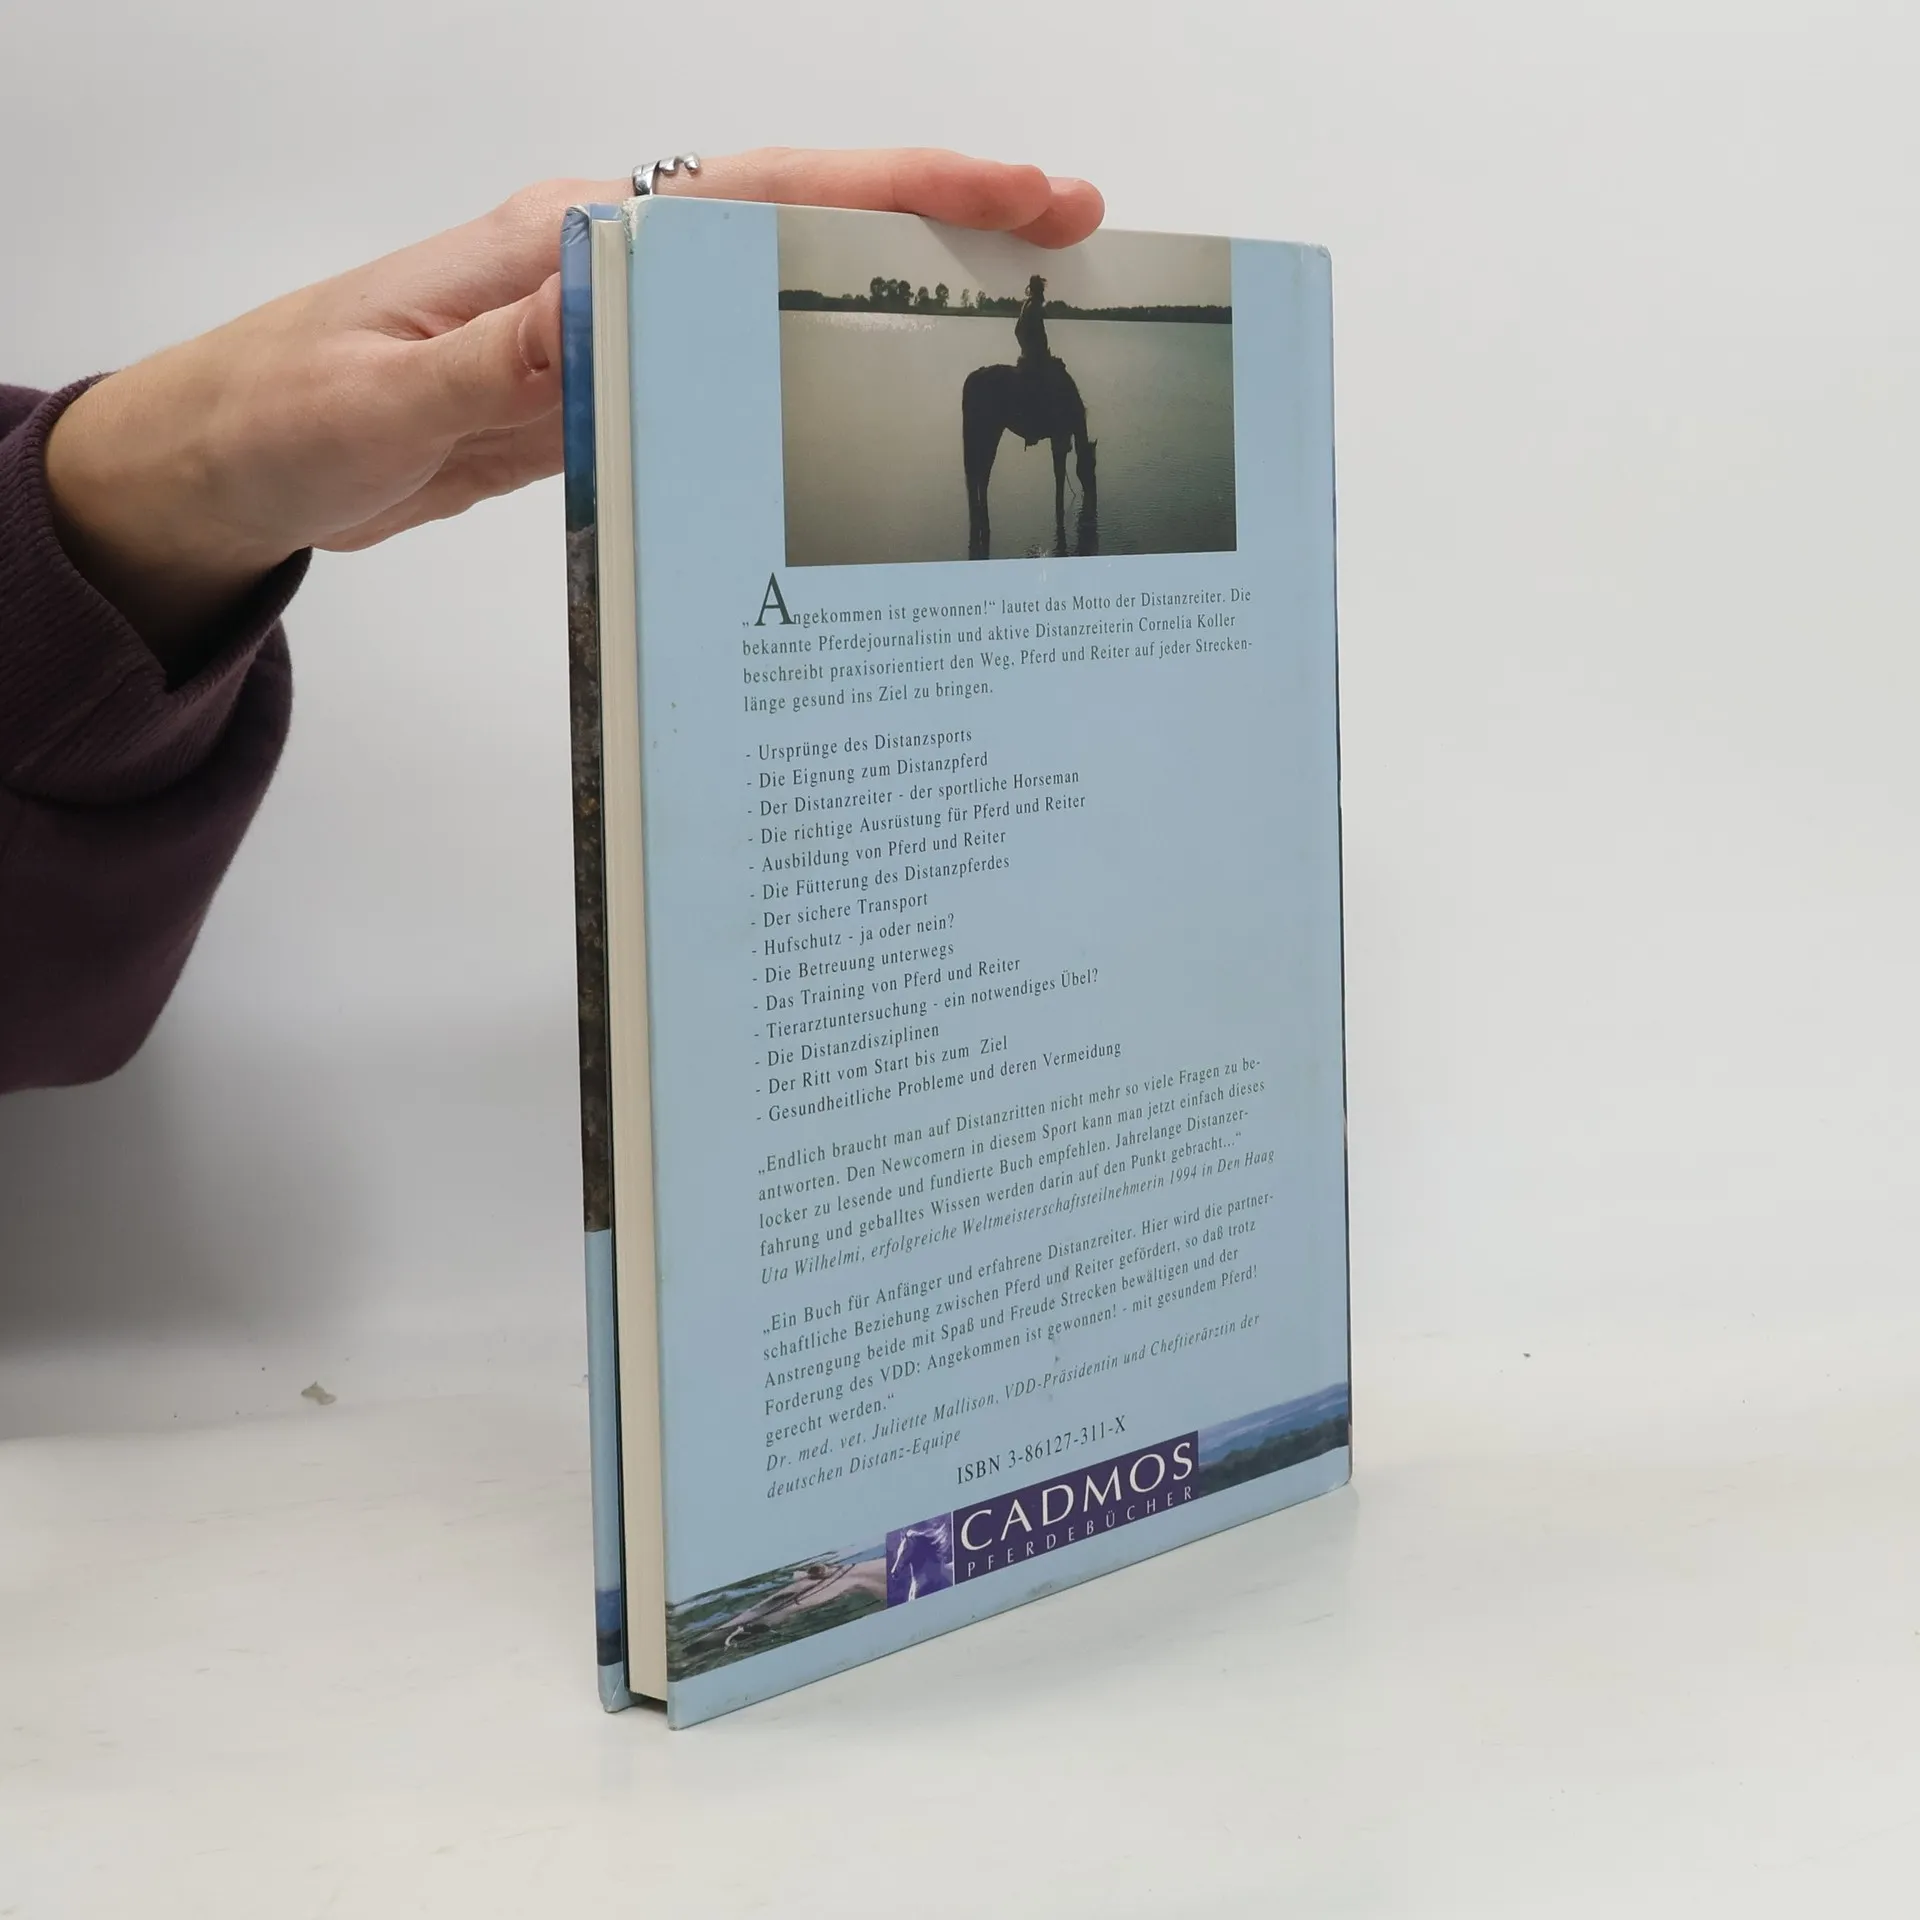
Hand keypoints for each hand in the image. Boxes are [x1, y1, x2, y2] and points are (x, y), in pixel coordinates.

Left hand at [44, 149, 1104, 670]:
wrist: (229, 467)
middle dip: (937, 222)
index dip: (892, 185)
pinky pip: (729, 387)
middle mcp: (605, 276)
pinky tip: (877, 423)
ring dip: (892, 308)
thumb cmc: (277, 412)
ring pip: (778, 308)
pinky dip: (810, 390)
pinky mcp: (600, 404)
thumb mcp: (379, 394)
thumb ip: (501, 353)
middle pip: (799, 230)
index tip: (1013, 189)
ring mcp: (612, 342)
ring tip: (1011, 325)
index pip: (756, 195)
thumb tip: (623, 299)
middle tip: (1069, 232)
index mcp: (562, 245)